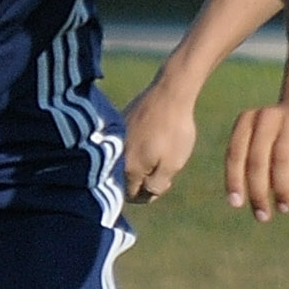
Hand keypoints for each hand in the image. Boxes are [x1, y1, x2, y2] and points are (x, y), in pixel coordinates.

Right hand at [121, 76, 197, 203]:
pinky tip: (149, 137)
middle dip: (141, 180)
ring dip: (137, 163)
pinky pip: (122, 145)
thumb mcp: (173, 164)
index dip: (148, 194)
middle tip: (161, 167)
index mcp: (128, 169)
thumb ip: (156, 185)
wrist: (169, 92)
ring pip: (122, 162)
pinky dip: (133, 147)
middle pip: (123, 180)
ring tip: (156, 151)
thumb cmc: (174, 131)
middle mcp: (114, 156)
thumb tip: (146, 194)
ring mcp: (114, 139)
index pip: (130, 196)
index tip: (163, 182)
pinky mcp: (117, 125)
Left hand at [224, 90, 288, 220]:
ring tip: (283, 208)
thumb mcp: (259, 140)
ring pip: (282, 159)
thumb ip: (248, 163)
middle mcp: (268, 117)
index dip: (234, 180)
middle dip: (258, 191)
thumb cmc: (279, 134)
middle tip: (262, 216)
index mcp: (247, 120)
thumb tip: (240, 201)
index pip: (235, 153)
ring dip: (281, 188)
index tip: (237, 204)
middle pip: (257, 159)